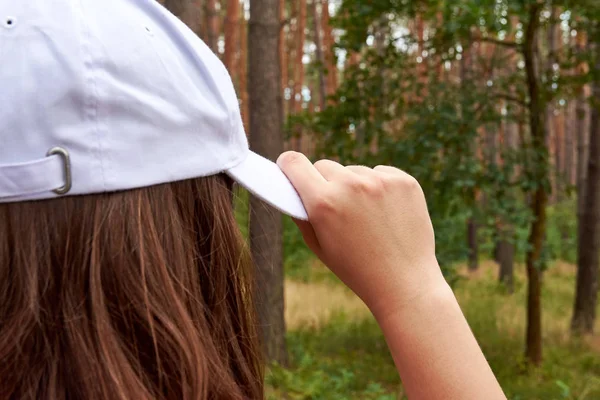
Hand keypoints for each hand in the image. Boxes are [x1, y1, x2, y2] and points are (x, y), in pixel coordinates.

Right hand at [277, 152, 446, 319]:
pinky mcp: (404, 182)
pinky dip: (379, 187)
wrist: (404, 284)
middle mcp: (350, 185)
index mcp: (323, 203)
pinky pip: (381, 173)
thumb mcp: (318, 246)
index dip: (287, 165)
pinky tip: (386, 212)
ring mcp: (380, 182)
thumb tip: (293, 186)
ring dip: (354, 185)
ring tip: (366, 216)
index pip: (294, 163)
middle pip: (324, 166)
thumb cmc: (356, 269)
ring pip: (354, 171)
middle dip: (324, 182)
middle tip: (333, 204)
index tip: (287, 166)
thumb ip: (302, 214)